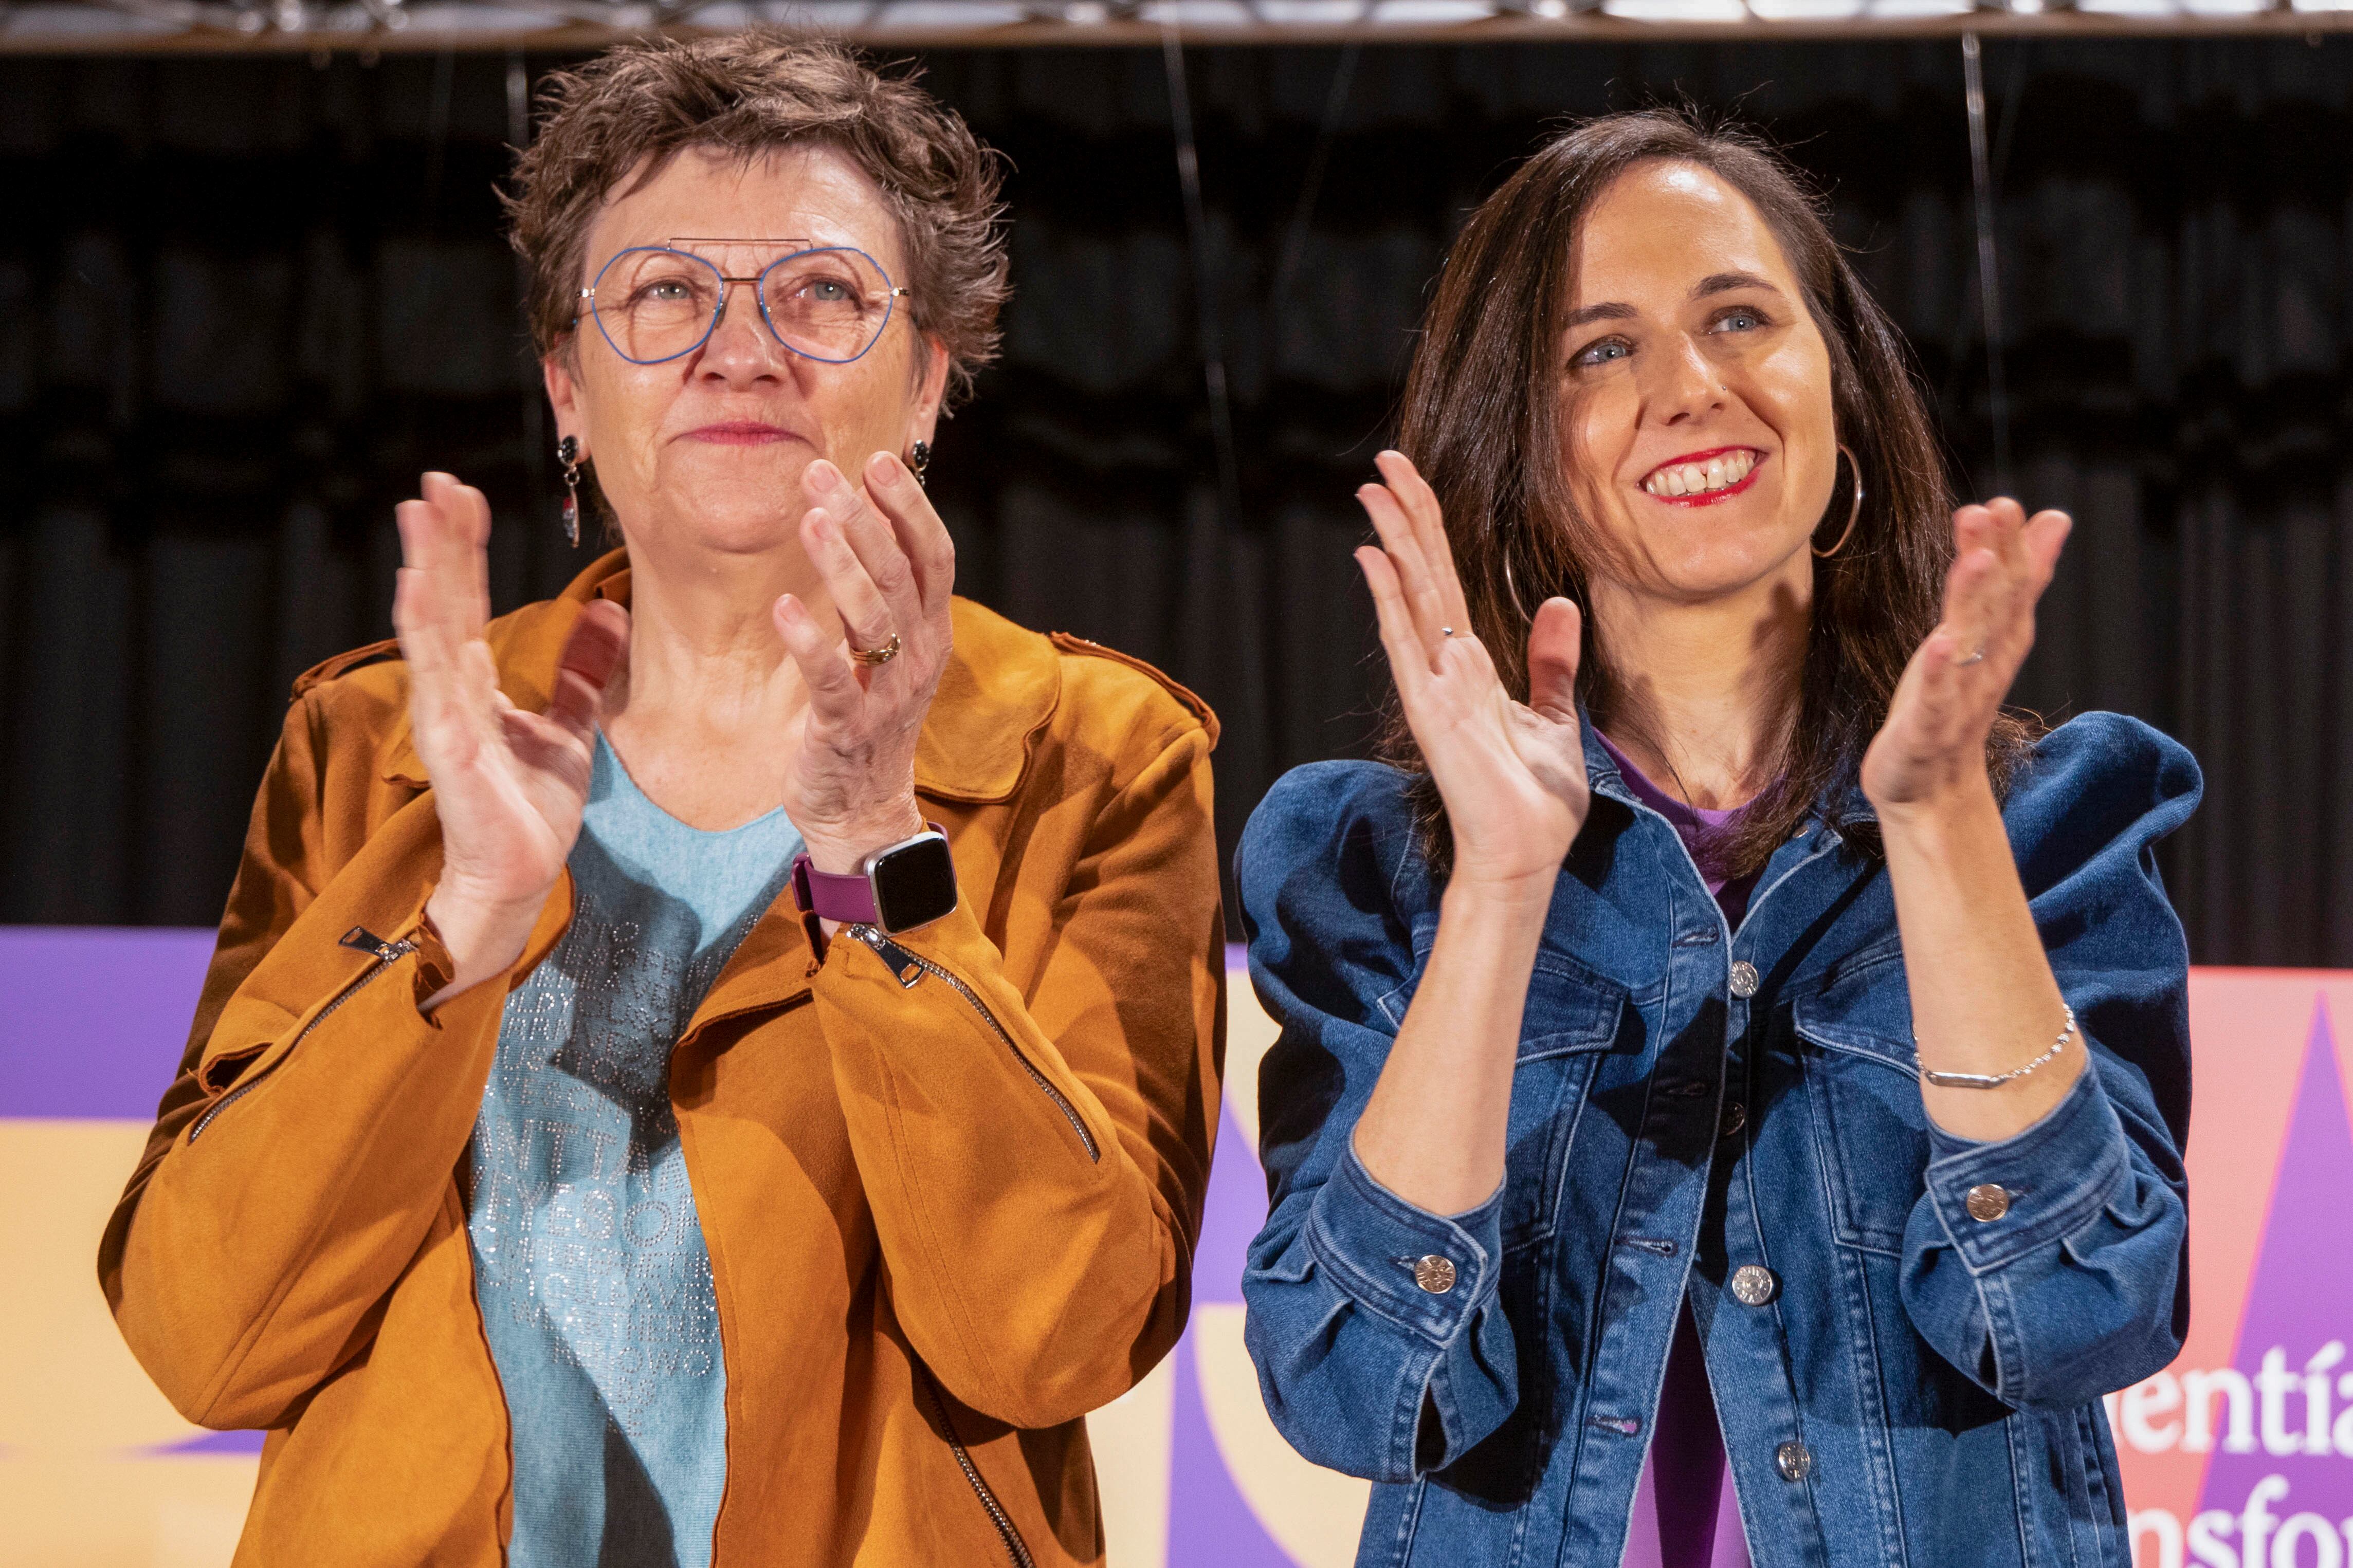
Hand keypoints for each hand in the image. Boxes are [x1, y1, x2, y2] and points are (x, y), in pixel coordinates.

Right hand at [397, 473, 628, 996]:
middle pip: (445, 599)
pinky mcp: (449, 744)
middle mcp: (453, 689)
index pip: (469, 600)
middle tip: (435, 480)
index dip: (466, 547)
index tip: (463, 495)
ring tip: (419, 513)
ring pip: (431, 625)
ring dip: (425, 567)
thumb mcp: (570, 728)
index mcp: (477, 683)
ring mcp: (445, 713)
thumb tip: (610, 613)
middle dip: (441, 539)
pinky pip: (434, 677)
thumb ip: (582, 672)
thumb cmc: (532, 808)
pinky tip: (418, 587)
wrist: (519, 874)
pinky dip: (424, 629)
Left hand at [773, 450, 955, 874]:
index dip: (910, 507)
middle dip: (863, 518)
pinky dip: (809, 642)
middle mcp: (920, 656)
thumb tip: (860, 517)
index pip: (934, 557)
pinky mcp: (848, 728)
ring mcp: (888, 694)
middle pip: (899, 574)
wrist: (863, 809)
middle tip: (822, 473)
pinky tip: (784, 608)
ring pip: (872, 617)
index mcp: (932, 632)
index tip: (877, 460)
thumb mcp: (889, 651)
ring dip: (839, 563)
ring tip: (808, 519)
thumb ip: (882, 594)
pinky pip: (832, 679)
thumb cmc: (868, 717)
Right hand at [1356, 450, 1589, 893]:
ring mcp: (1433, 688)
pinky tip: (1377, 559)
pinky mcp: (1431, 713)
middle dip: (1404, 517)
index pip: (1445, 582)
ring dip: (1392, 543)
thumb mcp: (1556, 715)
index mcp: (1470, 665)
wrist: (1526, 855)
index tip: (1410, 481)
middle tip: (1382, 464)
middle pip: (1421, 576)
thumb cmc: (1535, 798)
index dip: (1429, 530)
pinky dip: (1391, 601)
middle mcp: (1444, 668)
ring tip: (1372, 492)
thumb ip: (1551, 661)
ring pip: (1410, 599)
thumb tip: (1561, 604)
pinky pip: (1408, 646)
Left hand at [1862, 497, 2069, 817]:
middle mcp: (1985, 665)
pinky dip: (1941, 673)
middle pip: (1997, 606)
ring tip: (1975, 557)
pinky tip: (1941, 644)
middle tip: (1996, 508)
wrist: (1930, 787)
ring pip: (1971, 643)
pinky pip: (1939, 698)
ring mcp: (1959, 698)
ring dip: (1975, 600)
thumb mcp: (1980, 635)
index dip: (2011, 546)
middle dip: (1998, 558)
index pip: (2012, 588)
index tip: (2008, 503)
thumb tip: (2054, 519)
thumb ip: (2013, 579)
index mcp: (1997, 643)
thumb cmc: (1949, 702)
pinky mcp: (1928, 730)